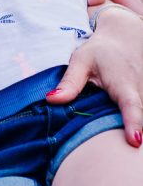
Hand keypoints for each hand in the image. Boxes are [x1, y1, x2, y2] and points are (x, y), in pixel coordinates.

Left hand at [47, 7, 142, 147]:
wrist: (126, 37)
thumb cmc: (101, 50)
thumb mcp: (81, 60)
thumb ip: (69, 82)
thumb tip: (51, 100)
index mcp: (125, 83)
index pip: (132, 106)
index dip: (133, 123)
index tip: (134, 141)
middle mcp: (142, 91)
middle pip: (137, 117)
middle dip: (125, 133)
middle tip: (110, 149)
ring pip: (141, 117)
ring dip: (125, 128)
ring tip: (116, 136)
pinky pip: (140, 114)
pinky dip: (129, 122)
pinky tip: (120, 128)